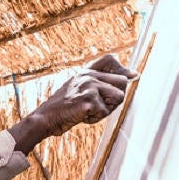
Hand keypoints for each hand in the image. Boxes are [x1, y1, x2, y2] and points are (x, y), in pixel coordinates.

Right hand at [9, 55, 135, 152]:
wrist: (45, 118)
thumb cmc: (62, 108)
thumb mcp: (77, 88)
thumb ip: (99, 82)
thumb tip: (133, 76)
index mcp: (85, 72)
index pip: (109, 60)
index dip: (122, 69)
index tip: (131, 77)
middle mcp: (88, 76)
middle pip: (122, 82)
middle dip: (115, 97)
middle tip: (99, 106)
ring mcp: (88, 86)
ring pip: (119, 97)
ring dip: (108, 109)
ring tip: (90, 111)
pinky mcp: (88, 100)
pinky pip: (105, 112)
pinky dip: (95, 119)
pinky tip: (81, 117)